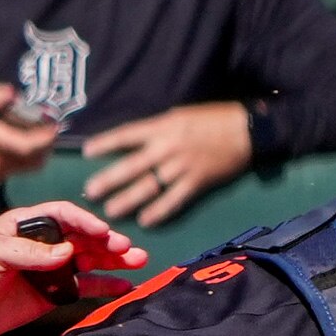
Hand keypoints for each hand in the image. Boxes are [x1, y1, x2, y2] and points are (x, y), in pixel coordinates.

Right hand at [0, 81, 60, 180]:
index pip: (27, 146)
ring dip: (39, 154)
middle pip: (34, 161)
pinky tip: (23, 144)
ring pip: (29, 168)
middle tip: (48, 129)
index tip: (55, 126)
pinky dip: (27, 160)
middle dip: (47, 146)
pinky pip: (18, 171)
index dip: (46, 139)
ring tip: (38, 136)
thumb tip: (13, 94)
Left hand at [0, 200, 148, 335]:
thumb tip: (68, 253)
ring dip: (115, 261)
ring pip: (91, 261)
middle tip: (128, 248)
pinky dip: (106, 287)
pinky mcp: (54, 294)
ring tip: (139, 262)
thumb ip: (29, 252)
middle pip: (84, 238)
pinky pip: (85, 288)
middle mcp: (45, 245)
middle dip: (108, 242)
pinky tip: (125, 286)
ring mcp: (52, 270)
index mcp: (27, 226)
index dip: (85, 221)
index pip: (63, 216)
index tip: (102, 232)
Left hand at [81, 101, 254, 226]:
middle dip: (109, 180)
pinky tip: (146, 221)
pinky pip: (174, 200)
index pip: (127, 135)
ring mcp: (182, 166)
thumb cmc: (214, 118)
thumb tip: (138, 142)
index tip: (87, 152)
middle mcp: (168, 147)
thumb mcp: (181, 115)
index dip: (106, 143)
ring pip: (150, 186)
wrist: (248, 129)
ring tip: (110, 212)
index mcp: (163, 126)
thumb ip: (159, 129)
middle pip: (132, 166)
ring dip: (128, 200)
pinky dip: (159, 212)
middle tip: (89, 192)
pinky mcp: (197, 182)